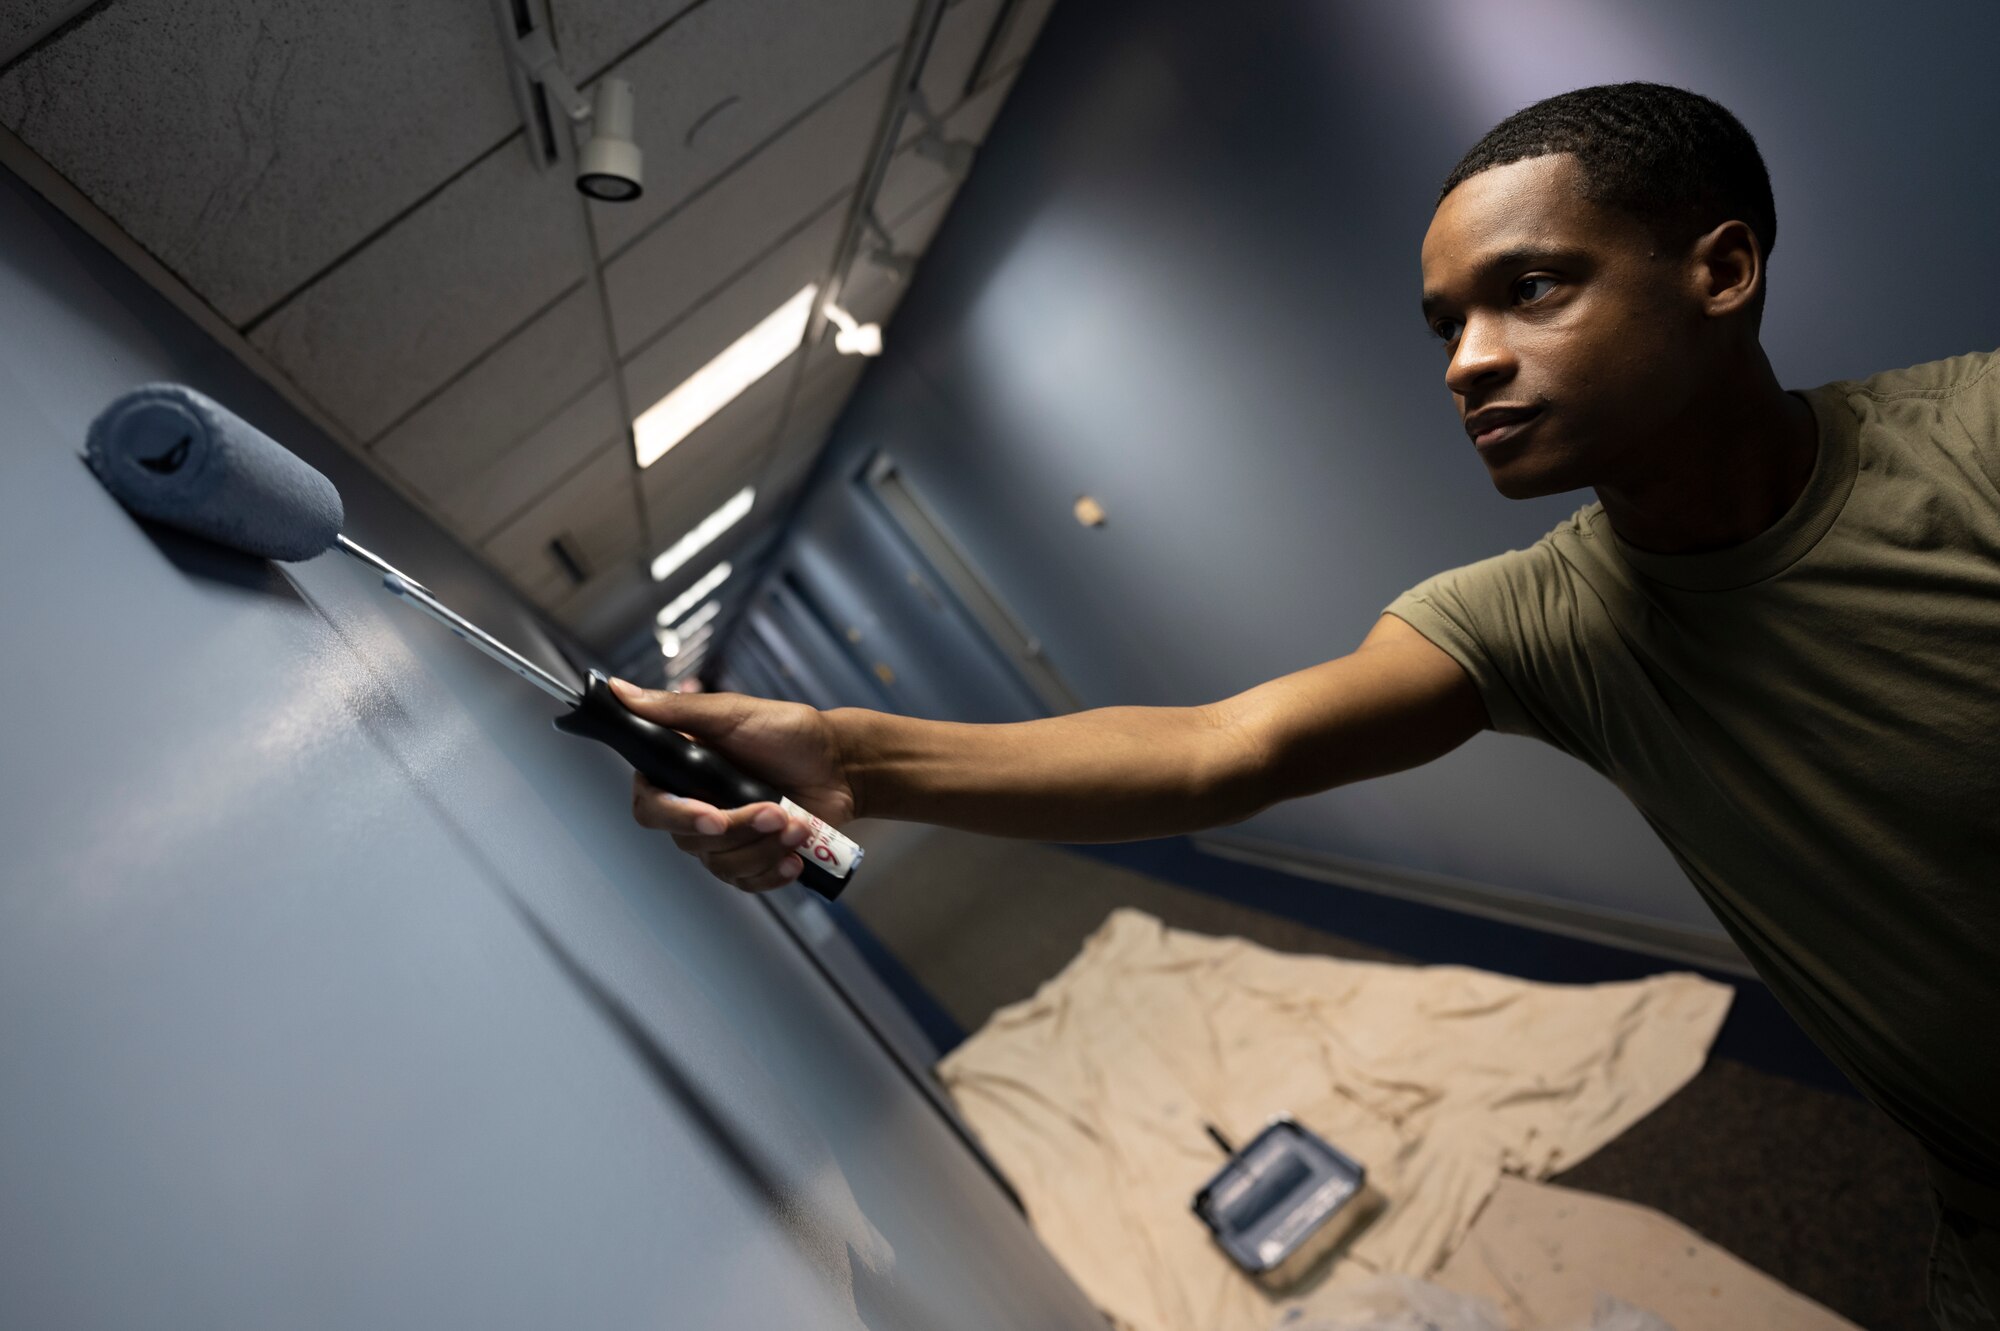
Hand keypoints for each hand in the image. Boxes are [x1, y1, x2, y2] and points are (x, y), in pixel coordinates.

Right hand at [609, 678, 857, 891]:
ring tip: (798, 826)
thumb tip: (618, 689)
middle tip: (776, 812)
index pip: (651, 807)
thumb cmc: (788, 732)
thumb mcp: (732, 713)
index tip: (712, 815)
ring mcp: (724, 838)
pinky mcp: (752, 858)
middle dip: (739, 830)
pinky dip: (771, 873)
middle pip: (688, 842)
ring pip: (720, 865)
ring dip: (763, 848)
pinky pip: (746, 882)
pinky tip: (794, 856)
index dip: (676, 816)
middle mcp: (696, 808)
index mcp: (681, 773)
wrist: (840, 763)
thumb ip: (676, 711)